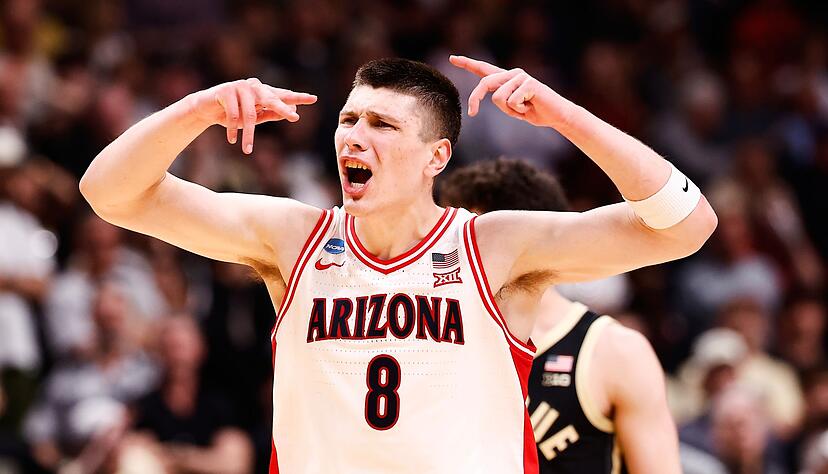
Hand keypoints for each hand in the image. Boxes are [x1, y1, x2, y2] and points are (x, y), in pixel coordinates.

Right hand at [187, 79, 316, 153]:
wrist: (205, 109)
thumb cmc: (232, 113)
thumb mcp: (254, 117)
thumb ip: (271, 114)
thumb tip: (292, 113)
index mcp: (262, 92)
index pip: (282, 95)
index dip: (297, 98)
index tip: (314, 99)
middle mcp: (253, 86)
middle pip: (272, 99)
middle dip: (283, 109)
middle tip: (295, 117)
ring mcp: (239, 86)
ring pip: (250, 114)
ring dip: (248, 134)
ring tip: (247, 150)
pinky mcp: (225, 90)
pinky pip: (233, 114)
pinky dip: (233, 129)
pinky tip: (232, 139)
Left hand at [449, 55, 569, 127]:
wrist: (556, 116)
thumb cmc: (533, 112)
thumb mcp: (511, 108)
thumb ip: (501, 99)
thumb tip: (492, 95)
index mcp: (505, 79)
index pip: (483, 69)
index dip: (467, 63)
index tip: (452, 58)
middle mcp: (512, 74)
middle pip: (485, 83)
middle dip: (475, 99)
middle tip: (472, 113)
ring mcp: (521, 76)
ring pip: (498, 98)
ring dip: (509, 111)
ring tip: (523, 109)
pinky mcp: (529, 83)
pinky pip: (512, 102)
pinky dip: (519, 111)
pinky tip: (531, 107)